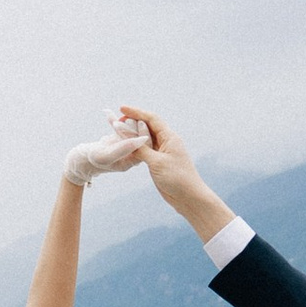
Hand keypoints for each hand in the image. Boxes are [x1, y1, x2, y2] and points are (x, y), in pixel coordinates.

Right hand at [61, 110, 152, 186]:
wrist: (78, 161)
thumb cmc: (91, 161)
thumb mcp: (107, 155)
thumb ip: (125, 148)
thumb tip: (143, 139)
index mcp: (133, 161)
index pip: (146, 145)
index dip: (145, 132)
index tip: (139, 121)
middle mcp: (131, 155)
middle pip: (141, 136)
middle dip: (135, 124)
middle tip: (127, 117)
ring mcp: (125, 147)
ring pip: (132, 130)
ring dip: (125, 121)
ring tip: (116, 117)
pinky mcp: (117, 140)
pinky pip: (121, 128)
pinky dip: (114, 121)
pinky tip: (107, 113)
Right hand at [116, 102, 231, 239]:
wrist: (189, 197)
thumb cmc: (177, 178)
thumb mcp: (156, 162)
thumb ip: (140, 148)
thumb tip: (126, 135)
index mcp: (170, 137)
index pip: (151, 119)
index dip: (136, 112)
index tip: (121, 108)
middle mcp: (167, 142)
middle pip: (147, 126)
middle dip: (132, 122)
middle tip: (116, 122)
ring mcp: (163, 152)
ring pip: (145, 138)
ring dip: (133, 135)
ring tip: (118, 132)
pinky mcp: (159, 162)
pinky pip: (145, 150)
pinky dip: (135, 147)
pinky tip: (126, 147)